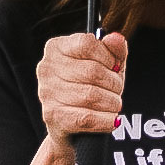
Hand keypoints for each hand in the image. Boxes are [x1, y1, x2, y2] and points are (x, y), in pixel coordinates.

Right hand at [37, 31, 127, 152]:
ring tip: (114, 104)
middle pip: (92, 71)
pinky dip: (106, 120)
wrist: (71, 125)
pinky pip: (87, 117)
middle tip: (117, 90)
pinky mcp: (52, 116)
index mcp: (57, 48)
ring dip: (112, 103)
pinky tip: (112, 120)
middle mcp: (47, 68)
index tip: (115, 67)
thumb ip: (114, 50)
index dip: (108, 56)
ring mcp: (47, 92)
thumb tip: (116, 39)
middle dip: (114, 83)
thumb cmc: (91, 87)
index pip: (86, 44)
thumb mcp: (106, 65)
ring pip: (91, 96)